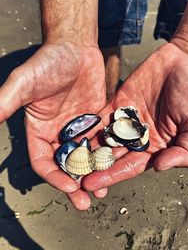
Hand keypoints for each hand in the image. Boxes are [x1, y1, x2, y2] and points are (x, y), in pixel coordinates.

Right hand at [0, 42, 105, 208]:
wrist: (74, 48)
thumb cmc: (47, 62)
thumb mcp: (24, 82)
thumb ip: (6, 102)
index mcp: (39, 132)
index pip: (42, 162)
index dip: (53, 176)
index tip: (67, 187)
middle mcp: (57, 134)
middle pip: (65, 165)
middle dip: (74, 184)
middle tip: (85, 202)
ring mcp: (78, 129)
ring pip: (85, 158)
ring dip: (92, 175)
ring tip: (102, 191)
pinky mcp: (95, 122)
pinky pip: (101, 143)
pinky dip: (106, 156)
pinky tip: (114, 166)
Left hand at [83, 42, 187, 191]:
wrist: (186, 61)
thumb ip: (184, 151)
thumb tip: (161, 167)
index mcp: (155, 148)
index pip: (129, 166)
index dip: (111, 176)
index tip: (91, 185)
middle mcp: (137, 139)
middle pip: (111, 156)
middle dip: (92, 166)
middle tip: (71, 175)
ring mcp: (125, 122)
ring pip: (103, 138)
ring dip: (85, 148)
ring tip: (64, 157)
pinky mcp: (118, 105)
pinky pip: (101, 117)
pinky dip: (87, 126)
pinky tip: (71, 133)